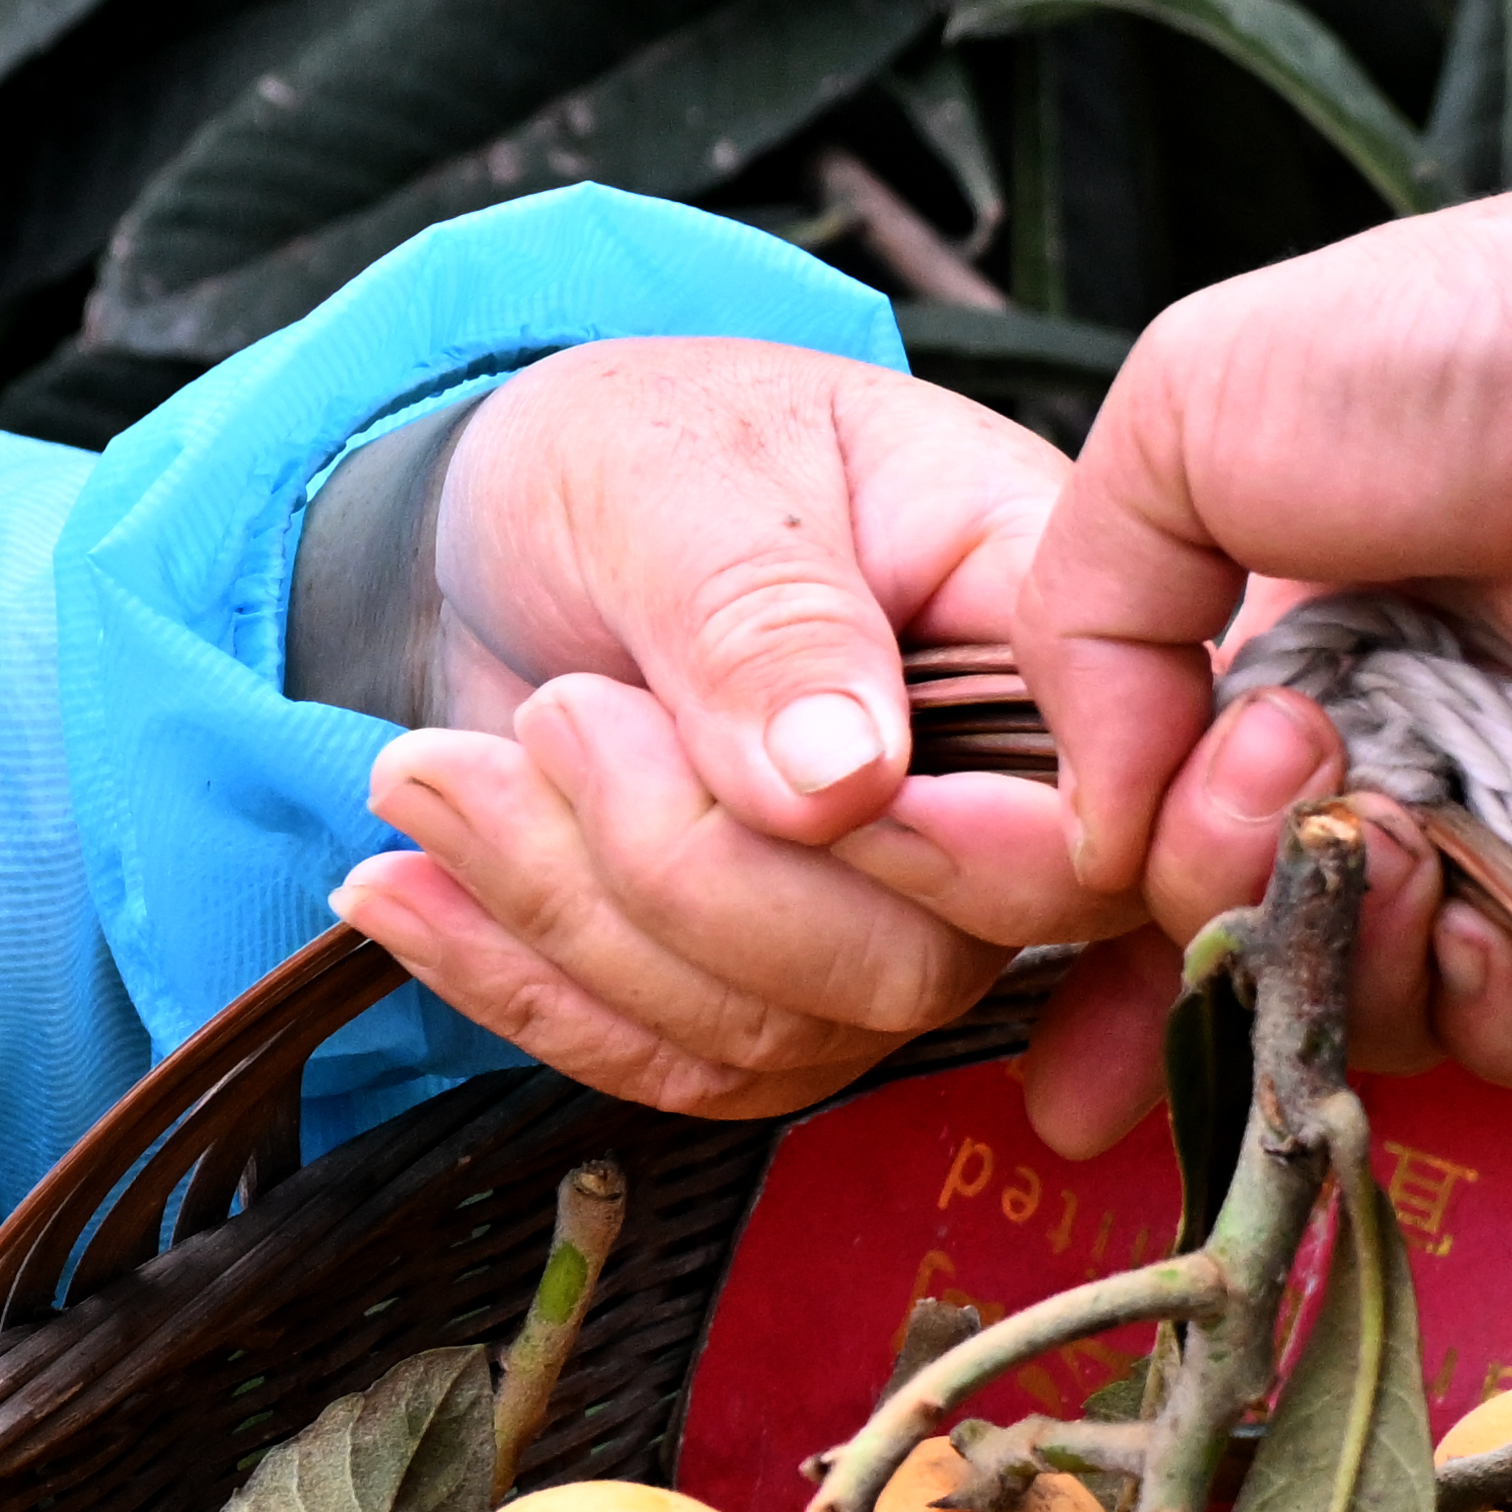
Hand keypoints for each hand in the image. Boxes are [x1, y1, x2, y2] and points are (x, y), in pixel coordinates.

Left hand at [329, 334, 1139, 1117]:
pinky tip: (414, 892)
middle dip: (687, 864)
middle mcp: (995, 792)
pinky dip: (519, 987)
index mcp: (1041, 616)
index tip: (795, 797)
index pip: (1097, 811)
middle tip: (554, 713)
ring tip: (438, 772)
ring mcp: (891, 910)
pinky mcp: (768, 989)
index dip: (965, 854)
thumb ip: (760, 614)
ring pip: (780, 1031)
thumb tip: (848, 780)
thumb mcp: (678, 471)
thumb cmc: (628, 447)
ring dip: (572, 913)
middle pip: (918, 957)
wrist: (501, 520)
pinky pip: (672, 1064)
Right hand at [996, 169, 1511, 1150]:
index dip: (1109, 948)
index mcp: (1287, 680)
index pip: (1160, 862)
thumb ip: (1080, 629)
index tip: (1076, 982)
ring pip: (1382, 1018)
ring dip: (1349, 961)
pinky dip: (1489, 1006)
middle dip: (1222, 903)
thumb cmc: (1456, 361)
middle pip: (1255, 952)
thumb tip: (1089, 831)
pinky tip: (1488, 914)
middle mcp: (1402, 778)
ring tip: (1400, 837)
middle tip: (1284, 776)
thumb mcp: (1180, 417)